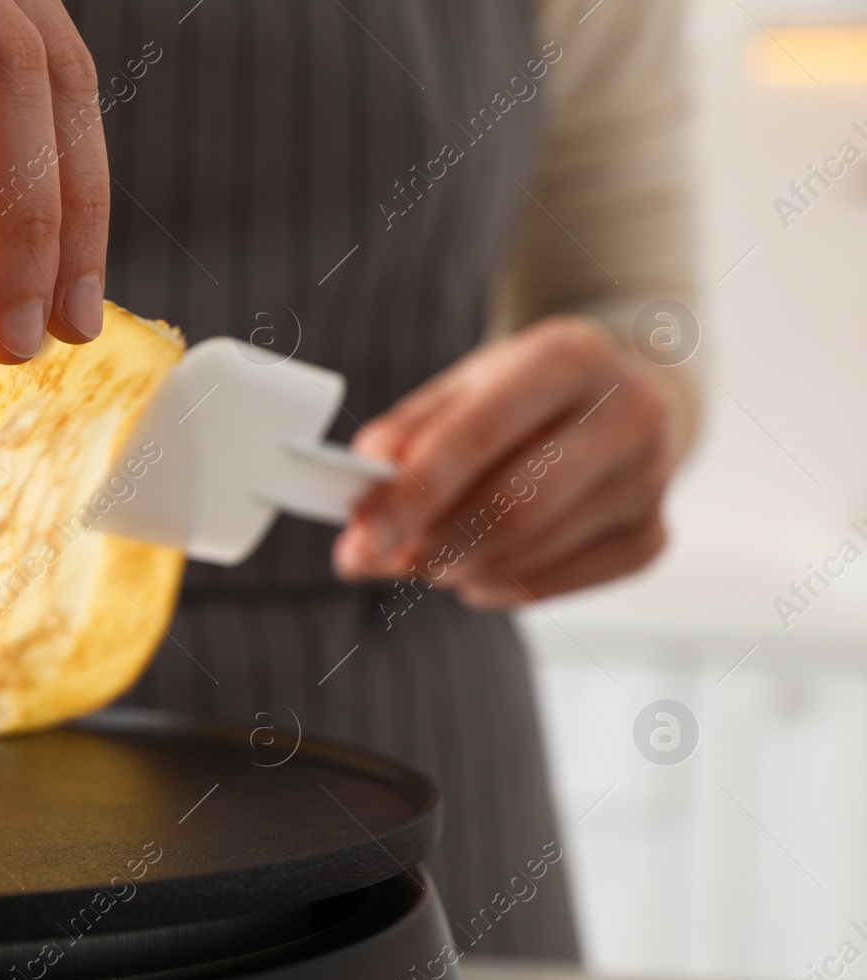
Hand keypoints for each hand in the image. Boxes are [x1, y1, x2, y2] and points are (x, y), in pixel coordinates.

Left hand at [332, 316, 694, 607]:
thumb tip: (365, 479)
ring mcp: (650, 481)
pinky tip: (474, 568)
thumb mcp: (469, 385)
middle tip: (379, 558)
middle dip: (432, 543)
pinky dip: (496, 586)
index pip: (480, 436)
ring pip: (530, 554)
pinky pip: (554, 586)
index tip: (362, 534)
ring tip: (422, 556)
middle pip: (514, 506)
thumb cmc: (529, 394)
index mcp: (572, 356)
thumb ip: (411, 430)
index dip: (413, 494)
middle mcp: (628, 414)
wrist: (626, 399)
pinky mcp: (652, 537)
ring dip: (456, 568)